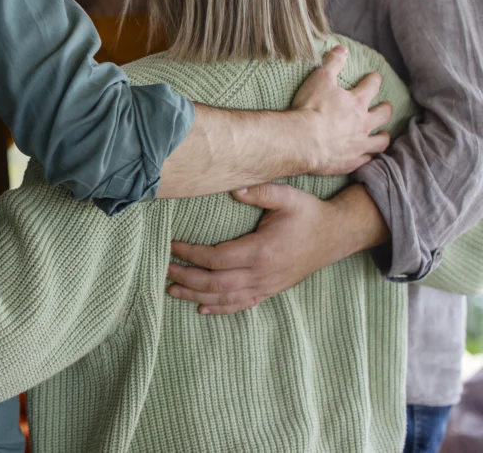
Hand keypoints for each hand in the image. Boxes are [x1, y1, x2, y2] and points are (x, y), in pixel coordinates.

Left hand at [165, 184, 360, 314]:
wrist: (336, 236)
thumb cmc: (309, 214)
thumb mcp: (288, 197)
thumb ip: (260, 192)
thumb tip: (233, 190)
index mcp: (261, 251)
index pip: (216, 258)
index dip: (191, 254)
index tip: (172, 245)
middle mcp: (262, 274)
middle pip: (215, 282)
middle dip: (186, 277)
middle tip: (164, 269)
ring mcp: (267, 286)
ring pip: (225, 298)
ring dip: (196, 296)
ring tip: (172, 290)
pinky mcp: (271, 291)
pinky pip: (242, 305)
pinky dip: (220, 309)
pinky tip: (202, 309)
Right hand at [292, 45, 392, 175]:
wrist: (302, 141)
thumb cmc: (310, 108)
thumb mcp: (319, 79)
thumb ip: (333, 63)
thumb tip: (343, 48)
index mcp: (356, 102)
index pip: (371, 87)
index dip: (374, 80)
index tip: (375, 77)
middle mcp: (363, 124)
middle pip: (382, 115)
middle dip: (385, 109)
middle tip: (386, 107)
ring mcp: (358, 145)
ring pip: (380, 141)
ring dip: (383, 137)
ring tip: (384, 135)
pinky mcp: (350, 162)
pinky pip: (366, 161)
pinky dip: (368, 158)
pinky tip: (367, 157)